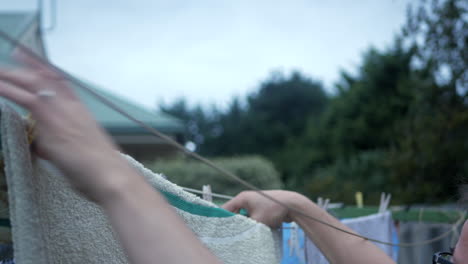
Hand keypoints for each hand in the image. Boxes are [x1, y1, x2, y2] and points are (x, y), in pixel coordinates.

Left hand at [0, 53, 129, 201]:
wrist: (110, 174)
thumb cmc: (99, 167)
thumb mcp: (80, 148)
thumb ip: (57, 142)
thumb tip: (43, 145)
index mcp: (80, 111)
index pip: (59, 82)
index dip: (43, 67)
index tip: (30, 56)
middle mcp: (71, 107)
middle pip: (46, 78)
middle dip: (26, 67)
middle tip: (11, 58)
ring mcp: (61, 113)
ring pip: (34, 84)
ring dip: (13, 75)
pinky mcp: (52, 124)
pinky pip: (27, 100)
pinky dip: (10, 90)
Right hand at [222, 190, 307, 227]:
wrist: (293, 205)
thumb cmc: (273, 210)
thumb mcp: (257, 221)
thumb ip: (245, 227)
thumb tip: (238, 234)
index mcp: (242, 198)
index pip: (226, 208)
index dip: (222, 219)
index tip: (220, 230)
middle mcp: (247, 199)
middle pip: (235, 213)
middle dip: (235, 223)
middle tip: (232, 234)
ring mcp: (255, 202)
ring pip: (244, 216)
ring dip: (245, 224)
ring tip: (245, 232)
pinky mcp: (262, 207)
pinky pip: (253, 216)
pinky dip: (253, 222)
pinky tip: (254, 229)